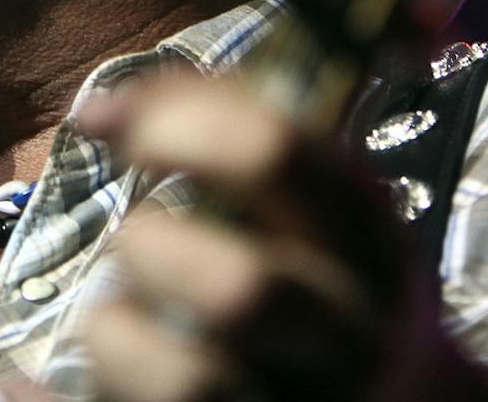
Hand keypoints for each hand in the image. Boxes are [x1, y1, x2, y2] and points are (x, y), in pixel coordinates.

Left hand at [74, 74, 481, 401]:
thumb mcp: (310, 202)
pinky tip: (84, 370)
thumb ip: (220, 131)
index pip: (278, 155)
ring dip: (119, 334)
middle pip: (242, 291)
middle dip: (152, 251)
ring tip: (120, 317)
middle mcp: (349, 332)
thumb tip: (97, 114)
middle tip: (134, 243)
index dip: (176, 126)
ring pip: (189, 381)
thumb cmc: (322, 281)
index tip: (117, 127)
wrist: (403, 400)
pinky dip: (89, 387)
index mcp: (364, 238)